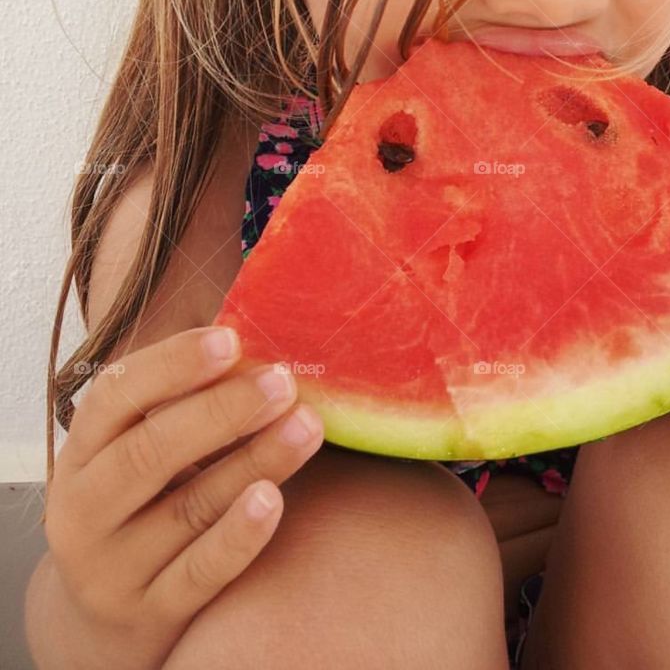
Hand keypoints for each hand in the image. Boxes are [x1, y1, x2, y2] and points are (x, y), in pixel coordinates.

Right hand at [42, 326, 324, 666]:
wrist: (106, 612)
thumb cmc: (142, 499)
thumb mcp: (137, 446)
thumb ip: (182, 400)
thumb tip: (257, 336)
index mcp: (82, 451)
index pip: (114, 396)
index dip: (172, 364)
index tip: (231, 339)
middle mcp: (84, 509)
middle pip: (150, 452)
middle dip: (222, 411)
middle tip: (282, 380)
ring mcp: (113, 567)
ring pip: (188, 508)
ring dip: (255, 461)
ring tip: (307, 425)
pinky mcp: (149, 613)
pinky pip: (199, 573)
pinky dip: (238, 536)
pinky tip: (273, 499)